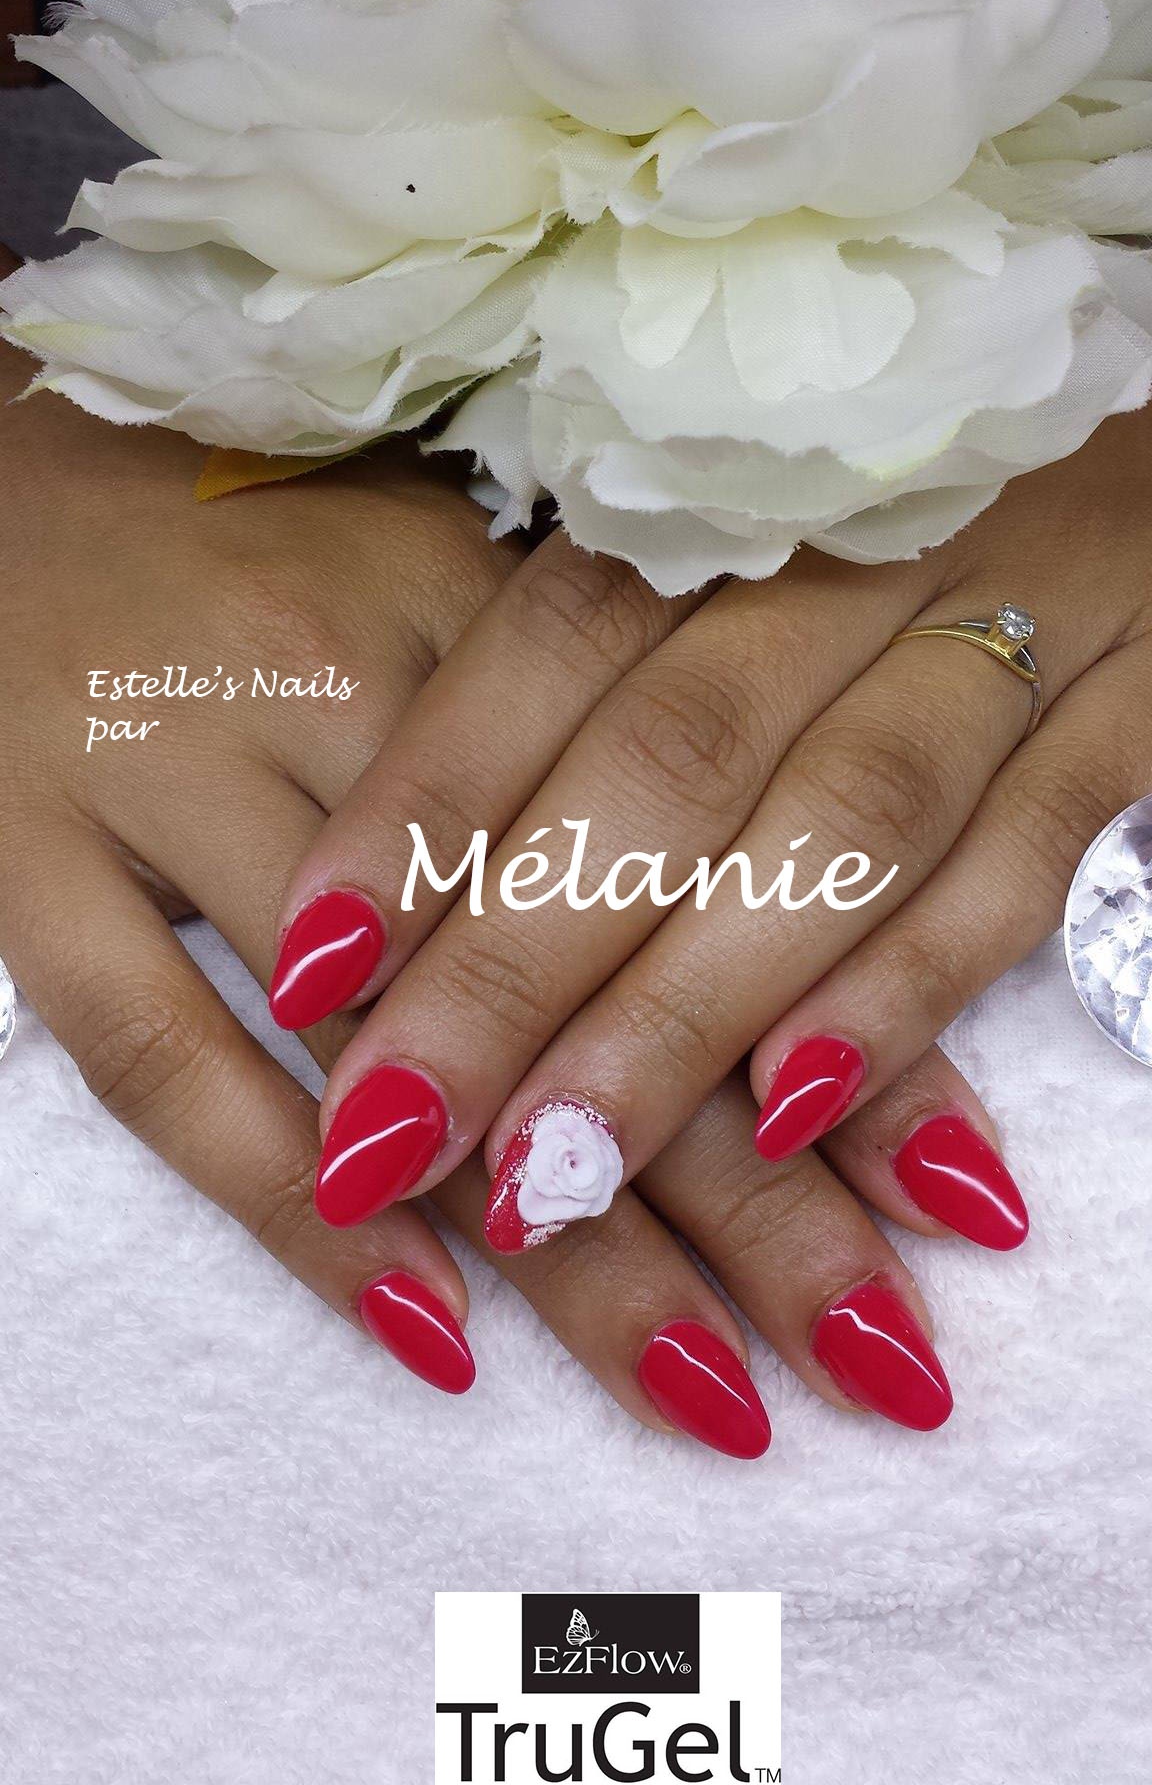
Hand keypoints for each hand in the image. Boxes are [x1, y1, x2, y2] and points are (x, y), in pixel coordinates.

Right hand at [0, 359, 961, 1449]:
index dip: (828, 1020)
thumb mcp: (460, 570)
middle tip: (874, 1347)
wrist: (0, 470)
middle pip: (579, 971)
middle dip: (745, 1180)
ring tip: (711, 1393)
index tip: (947, 1185)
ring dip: (567, 1237)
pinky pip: (162, 1058)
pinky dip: (288, 1204)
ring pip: (402, 1045)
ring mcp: (171, 774)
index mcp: (478, 605)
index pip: (693, 853)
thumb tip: (798, 868)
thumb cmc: (263, 532)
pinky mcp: (33, 859)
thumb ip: (608, 706)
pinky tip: (423, 1329)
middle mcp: (339, 682)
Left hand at [280, 414, 1148, 1259]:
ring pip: (835, 821)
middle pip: (669, 759)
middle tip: (394, 1136)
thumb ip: (608, 668)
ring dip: (688, 1011)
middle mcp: (866, 538)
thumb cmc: (905, 497)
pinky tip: (797, 1115)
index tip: (308, 966)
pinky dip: (909, 982)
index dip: (430, 802)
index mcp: (743, 479)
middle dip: (522, 963)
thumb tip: (403, 887)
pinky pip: (1024, 851)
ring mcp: (1023, 608)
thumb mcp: (757, 530)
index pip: (556, 640)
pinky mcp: (1146, 691)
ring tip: (556, 1179)